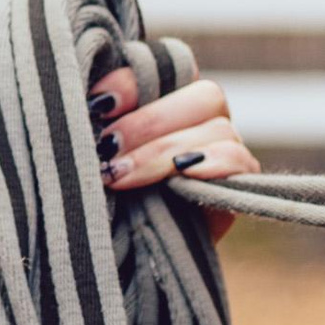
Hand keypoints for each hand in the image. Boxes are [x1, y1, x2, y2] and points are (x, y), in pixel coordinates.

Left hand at [91, 64, 257, 227]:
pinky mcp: (238, 184)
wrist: (125, 258)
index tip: (97, 104)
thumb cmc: (104, 200)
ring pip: (217, 127)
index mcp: (168, 98)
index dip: (134, 79)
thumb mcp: (98, 159)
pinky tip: (182, 175)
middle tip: (107, 148)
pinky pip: (239, 160)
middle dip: (147, 122)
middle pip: (202, 93)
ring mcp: (225, 148)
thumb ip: (100, 129)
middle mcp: (202, 118)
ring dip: (164, 151)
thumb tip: (85, 104)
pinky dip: (212, 163)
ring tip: (120, 175)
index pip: (167, 66)